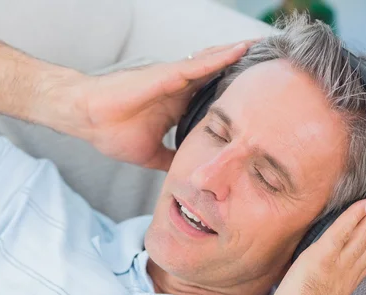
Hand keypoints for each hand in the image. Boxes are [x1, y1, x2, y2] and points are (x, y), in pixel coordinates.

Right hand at [69, 41, 252, 170]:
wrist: (89, 119)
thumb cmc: (112, 131)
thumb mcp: (151, 154)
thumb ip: (170, 158)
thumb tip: (185, 172)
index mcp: (177, 105)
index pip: (214, 98)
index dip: (237, 97)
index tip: (262, 102)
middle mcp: (179, 88)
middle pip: (219, 75)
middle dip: (245, 72)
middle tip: (277, 68)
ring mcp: (173, 79)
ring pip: (214, 63)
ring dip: (240, 56)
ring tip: (268, 50)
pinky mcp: (165, 75)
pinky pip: (197, 64)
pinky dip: (220, 57)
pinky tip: (240, 50)